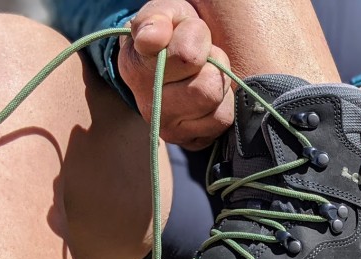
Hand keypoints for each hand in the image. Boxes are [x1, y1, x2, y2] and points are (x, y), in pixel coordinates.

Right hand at [118, 0, 233, 149]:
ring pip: (214, 104)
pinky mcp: (190, 141)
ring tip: (206, 74)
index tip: (188, 29)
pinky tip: (211, 96)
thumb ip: (157, 19)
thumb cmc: (174, 34)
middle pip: (206, 88)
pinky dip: (224, 104)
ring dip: (220, 83)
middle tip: (203, 56)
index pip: (186, 57)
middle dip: (213, 62)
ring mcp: (168, 127)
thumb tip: (151, 40)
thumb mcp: (166, 14)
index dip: (196, 37)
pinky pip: (222, 120)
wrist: (178, 65)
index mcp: (136, 65)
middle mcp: (148, 103)